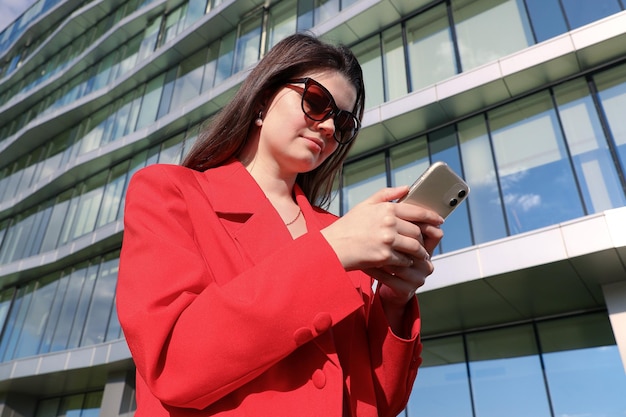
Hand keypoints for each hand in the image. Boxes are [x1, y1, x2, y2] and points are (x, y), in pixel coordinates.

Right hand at [321, 186, 443, 272]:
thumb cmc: (348, 226)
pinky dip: (407, 262)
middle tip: (426, 243)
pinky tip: (405, 262)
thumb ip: (387, 194)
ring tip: (420, 255)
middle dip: (423, 238)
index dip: (431, 216)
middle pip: (417, 231)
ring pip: (414, 246)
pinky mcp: (384, 256)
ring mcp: (387, 240)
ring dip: (419, 252)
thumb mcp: (365, 204)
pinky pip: (404, 259)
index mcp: (386, 208)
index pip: (416, 211)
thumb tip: (407, 188)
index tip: (439, 221)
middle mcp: (389, 223)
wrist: (334, 247)